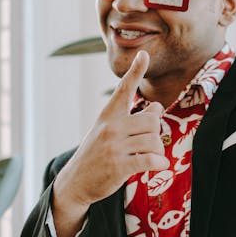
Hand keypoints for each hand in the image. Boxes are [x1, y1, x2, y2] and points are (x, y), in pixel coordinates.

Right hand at [53, 49, 166, 211]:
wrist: (76, 182)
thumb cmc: (96, 154)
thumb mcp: (108, 132)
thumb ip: (132, 119)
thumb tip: (157, 108)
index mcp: (108, 116)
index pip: (124, 89)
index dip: (135, 71)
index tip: (144, 55)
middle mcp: (111, 127)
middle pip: (152, 121)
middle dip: (156, 132)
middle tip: (149, 141)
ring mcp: (114, 147)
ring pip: (154, 141)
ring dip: (158, 151)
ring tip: (151, 156)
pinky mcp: (119, 166)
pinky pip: (150, 160)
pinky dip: (159, 163)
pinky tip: (159, 165)